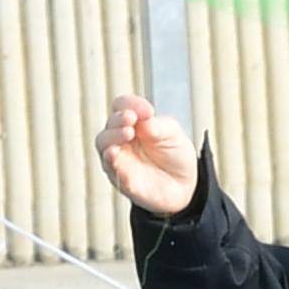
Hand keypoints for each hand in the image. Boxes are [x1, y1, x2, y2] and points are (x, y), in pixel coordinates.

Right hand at [96, 93, 200, 215]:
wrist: (184, 184)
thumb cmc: (174, 155)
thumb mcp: (172, 134)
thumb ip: (156, 125)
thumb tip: (141, 118)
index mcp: (131, 123)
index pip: (121, 106)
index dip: (130, 104)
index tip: (148, 111)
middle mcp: (121, 140)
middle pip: (109, 126)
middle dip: (118, 120)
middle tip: (130, 119)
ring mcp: (120, 161)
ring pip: (104, 147)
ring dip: (112, 138)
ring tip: (126, 134)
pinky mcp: (124, 182)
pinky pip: (115, 174)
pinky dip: (116, 166)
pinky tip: (119, 160)